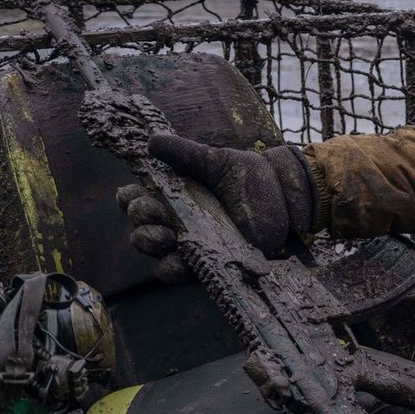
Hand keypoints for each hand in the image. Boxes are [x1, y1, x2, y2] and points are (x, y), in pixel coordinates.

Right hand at [118, 136, 318, 281]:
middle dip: (142, 219)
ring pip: (158, 252)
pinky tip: (172, 262)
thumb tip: (152, 141)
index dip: (129, 199)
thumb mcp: (217, 161)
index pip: (138, 200)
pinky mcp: (211, 262)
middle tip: (152, 210)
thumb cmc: (250, 177)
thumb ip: (186, 154)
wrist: (286, 197)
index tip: (130, 193)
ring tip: (162, 235)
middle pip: (142, 226)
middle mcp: (177, 222)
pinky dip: (174, 269)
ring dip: (152, 243)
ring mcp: (193, 244)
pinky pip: (185, 272)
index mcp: (174, 196)